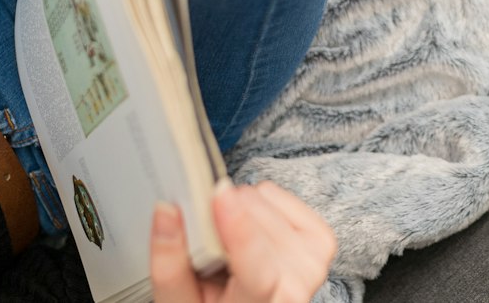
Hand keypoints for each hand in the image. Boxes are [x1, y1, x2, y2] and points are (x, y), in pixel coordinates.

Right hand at [151, 182, 337, 302]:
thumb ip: (168, 262)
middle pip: (259, 227)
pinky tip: (251, 223)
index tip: (219, 196)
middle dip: (224, 217)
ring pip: (268, 204)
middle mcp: (298, 290)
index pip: (259, 273)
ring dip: (241, 208)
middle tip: (208, 239)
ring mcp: (314, 263)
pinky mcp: (322, 240)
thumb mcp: (180, 301)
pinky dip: (261, 200)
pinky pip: (283, 196)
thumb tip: (166, 211)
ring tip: (229, 239)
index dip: (238, 230)